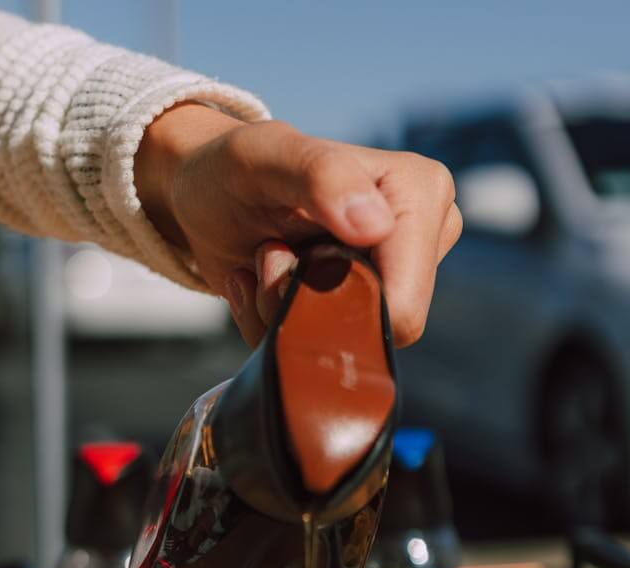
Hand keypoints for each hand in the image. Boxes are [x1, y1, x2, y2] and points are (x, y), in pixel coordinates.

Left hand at [134, 106, 460, 347]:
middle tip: (269, 257)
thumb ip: (320, 176)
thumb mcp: (265, 156)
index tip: (280, 253)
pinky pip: (330, 351)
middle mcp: (424, 235)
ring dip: (289, 315)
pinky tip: (266, 285)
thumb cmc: (234, 166)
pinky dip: (283, 326)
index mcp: (422, 192)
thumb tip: (377, 226)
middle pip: (378, 330)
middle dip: (310, 308)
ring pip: (351, 345)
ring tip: (267, 264)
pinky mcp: (370, 301)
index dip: (333, 302)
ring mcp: (400, 274)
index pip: (403, 304)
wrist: (205, 195)